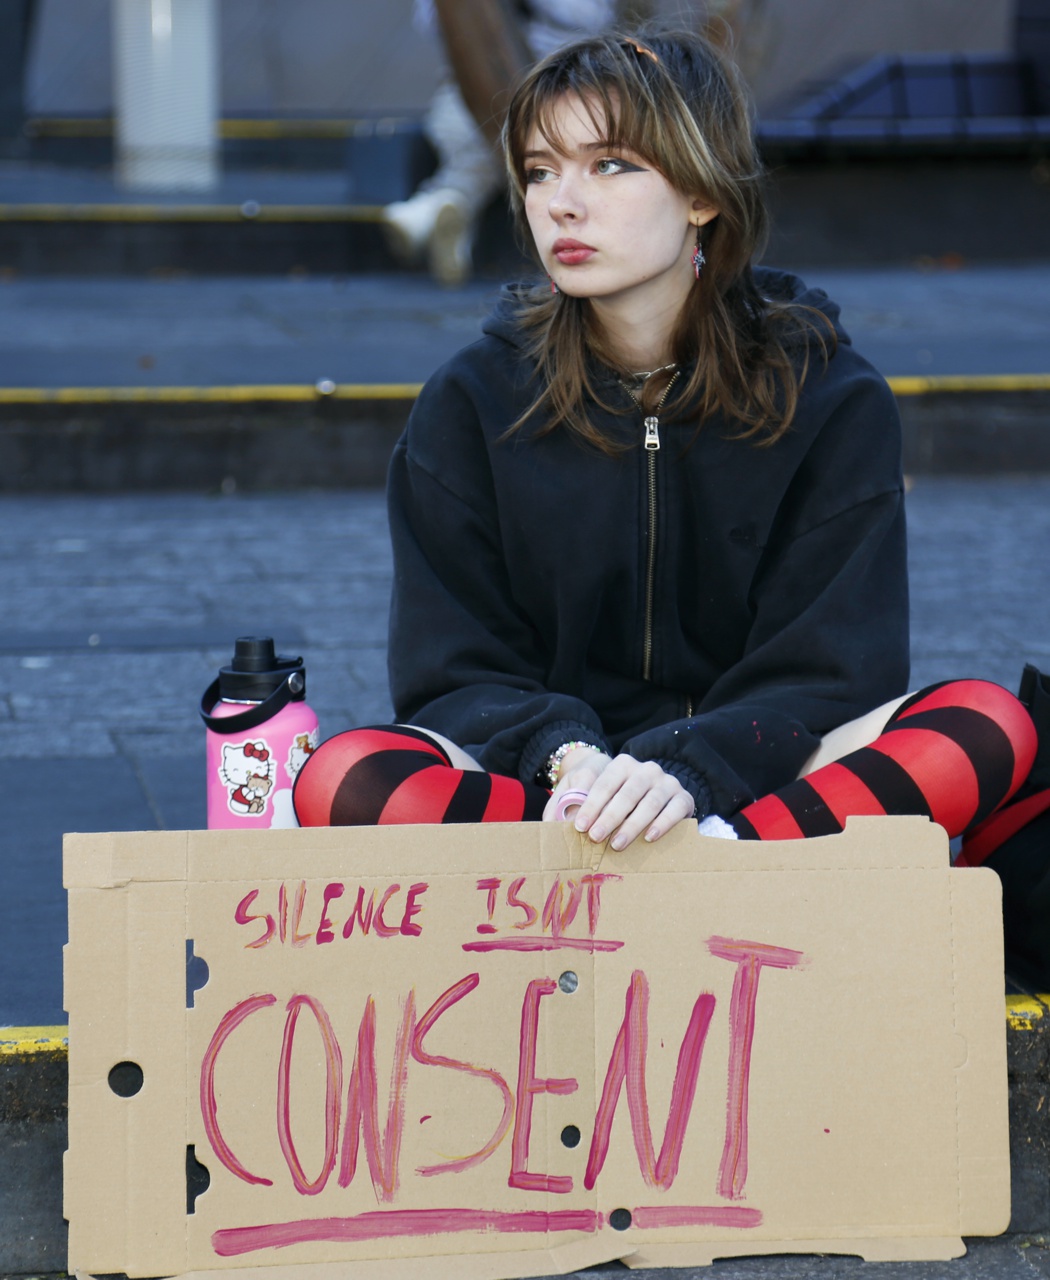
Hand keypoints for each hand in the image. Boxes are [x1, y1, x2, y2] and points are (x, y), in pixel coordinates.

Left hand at [544, 751, 694, 849]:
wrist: (650, 795)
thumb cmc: (610, 800)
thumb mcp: (585, 793)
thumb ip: (570, 803)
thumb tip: (559, 821)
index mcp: (621, 764)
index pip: (604, 783)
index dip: (591, 805)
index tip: (579, 827)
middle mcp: (646, 769)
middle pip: (627, 792)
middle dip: (610, 817)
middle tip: (596, 838)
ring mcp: (667, 782)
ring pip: (651, 801)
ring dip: (633, 824)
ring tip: (617, 844)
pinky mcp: (683, 797)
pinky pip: (676, 808)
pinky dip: (663, 823)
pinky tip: (650, 837)